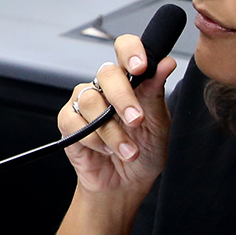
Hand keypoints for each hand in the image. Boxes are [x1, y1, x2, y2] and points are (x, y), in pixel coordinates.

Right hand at [57, 33, 177, 197]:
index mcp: (130, 80)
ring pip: (91, 101)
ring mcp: (85, 102)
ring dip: (112, 131)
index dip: (130, 51)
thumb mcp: (159, 124)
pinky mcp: (68, 121)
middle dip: (124, 98)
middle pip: (107, 73)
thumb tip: (166, 63)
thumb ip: (157, 92)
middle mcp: (106, 87)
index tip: (140, 66)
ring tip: (127, 150)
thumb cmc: (144, 153)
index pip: (125, 49)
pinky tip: (106, 151)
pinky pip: (75, 121)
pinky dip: (94, 140)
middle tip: (137, 121)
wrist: (126, 185)